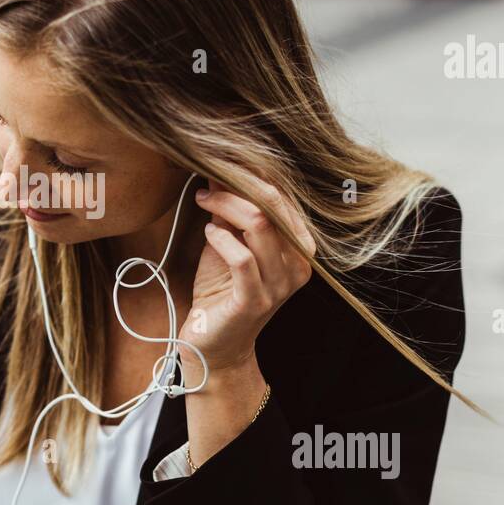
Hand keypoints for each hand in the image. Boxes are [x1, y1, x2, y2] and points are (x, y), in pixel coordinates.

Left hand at [178, 174, 315, 374]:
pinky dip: (221, 238)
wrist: (214, 345)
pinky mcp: (254, 301)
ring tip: (204, 204)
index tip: (223, 159)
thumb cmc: (221, 291)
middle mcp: (297, 265)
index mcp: (299, 247)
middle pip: (274, 205)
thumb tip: (217, 166)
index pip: (284, 197)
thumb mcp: (228, 242)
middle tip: (208, 180)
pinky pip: (242, 257)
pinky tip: (209, 233)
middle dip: (238, 184)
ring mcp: (279, 285)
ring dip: (225, 206)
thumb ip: (230, 209)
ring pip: (259, 225)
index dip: (253, 173)